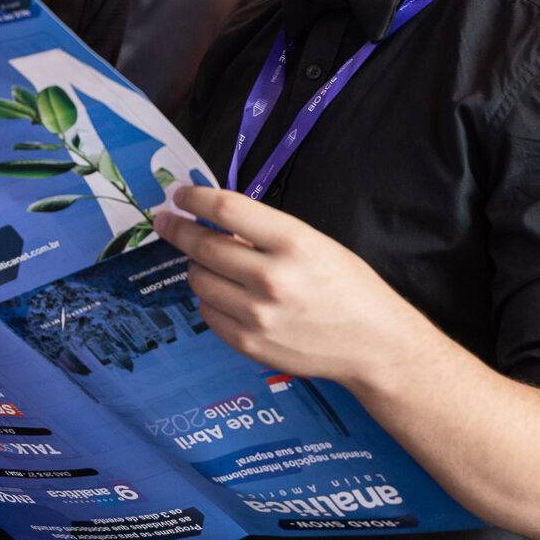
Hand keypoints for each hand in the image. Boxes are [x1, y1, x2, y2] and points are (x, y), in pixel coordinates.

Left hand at [152, 186, 410, 386]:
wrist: (373, 343)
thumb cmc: (346, 284)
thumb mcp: (313, 242)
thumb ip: (265, 232)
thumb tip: (215, 223)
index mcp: (293, 243)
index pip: (227, 210)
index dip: (195, 199)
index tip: (179, 195)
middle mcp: (272, 279)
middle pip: (203, 246)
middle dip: (177, 229)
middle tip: (165, 221)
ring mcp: (258, 315)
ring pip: (199, 280)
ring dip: (197, 266)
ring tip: (210, 262)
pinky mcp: (250, 344)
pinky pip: (207, 313)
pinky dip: (209, 298)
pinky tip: (224, 293)